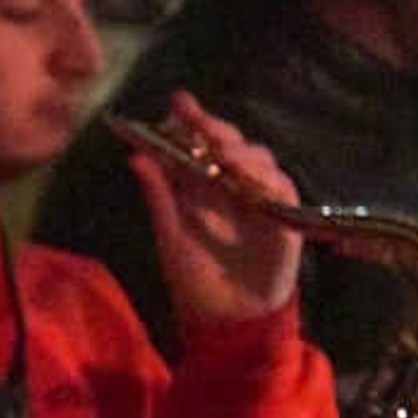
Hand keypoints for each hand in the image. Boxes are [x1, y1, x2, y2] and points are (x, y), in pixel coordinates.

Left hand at [126, 92, 303, 325]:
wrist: (226, 316)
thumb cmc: (194, 276)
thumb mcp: (169, 233)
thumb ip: (158, 195)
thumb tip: (135, 156)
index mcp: (201, 185)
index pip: (199, 143)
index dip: (192, 120)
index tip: (178, 101)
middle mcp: (232, 184)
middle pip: (230, 142)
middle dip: (215, 128)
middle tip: (200, 122)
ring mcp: (259, 196)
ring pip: (258, 157)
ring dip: (239, 150)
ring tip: (220, 150)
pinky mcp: (283, 215)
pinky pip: (280, 186)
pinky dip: (265, 177)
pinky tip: (247, 174)